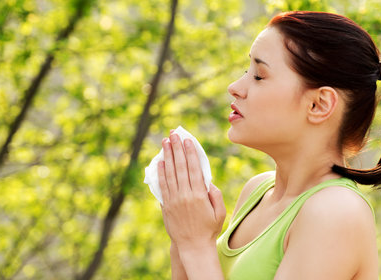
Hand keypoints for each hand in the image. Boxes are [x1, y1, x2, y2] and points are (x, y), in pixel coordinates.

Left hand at [158, 131, 225, 250]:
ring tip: (165, 142)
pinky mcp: (166, 205)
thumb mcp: (220, 212)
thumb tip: (207, 180)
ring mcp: (174, 200)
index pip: (194, 169)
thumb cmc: (209, 228)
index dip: (190, 153)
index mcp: (199, 195)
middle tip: (174, 134)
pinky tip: (160, 161)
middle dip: (177, 148)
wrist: (192, 246)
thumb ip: (215, 194)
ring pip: (169, 173)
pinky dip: (161, 172)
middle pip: (180, 167)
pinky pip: (162, 185)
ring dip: (167, 156)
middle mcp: (185, 195)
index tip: (187, 140)